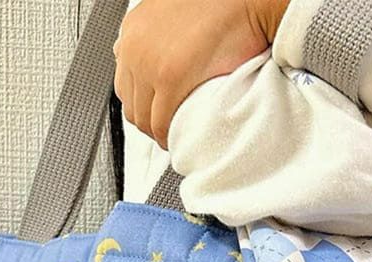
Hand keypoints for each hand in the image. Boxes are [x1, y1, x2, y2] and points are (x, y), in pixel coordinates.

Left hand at [114, 0, 288, 149]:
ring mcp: (149, 62)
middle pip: (130, 104)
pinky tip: (178, 138)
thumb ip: (157, 36)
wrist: (248, 2)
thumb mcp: (174, 14)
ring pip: (142, 118)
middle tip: (170, 130)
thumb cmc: (222, 8)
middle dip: (149, 122)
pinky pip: (160, 122)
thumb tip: (155, 61)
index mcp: (133, 30)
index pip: (124, 83)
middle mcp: (134, 45)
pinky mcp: (170, 77)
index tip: (158, 115)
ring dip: (158, 132)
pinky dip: (167, 136)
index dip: (142, 106)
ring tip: (176, 135)